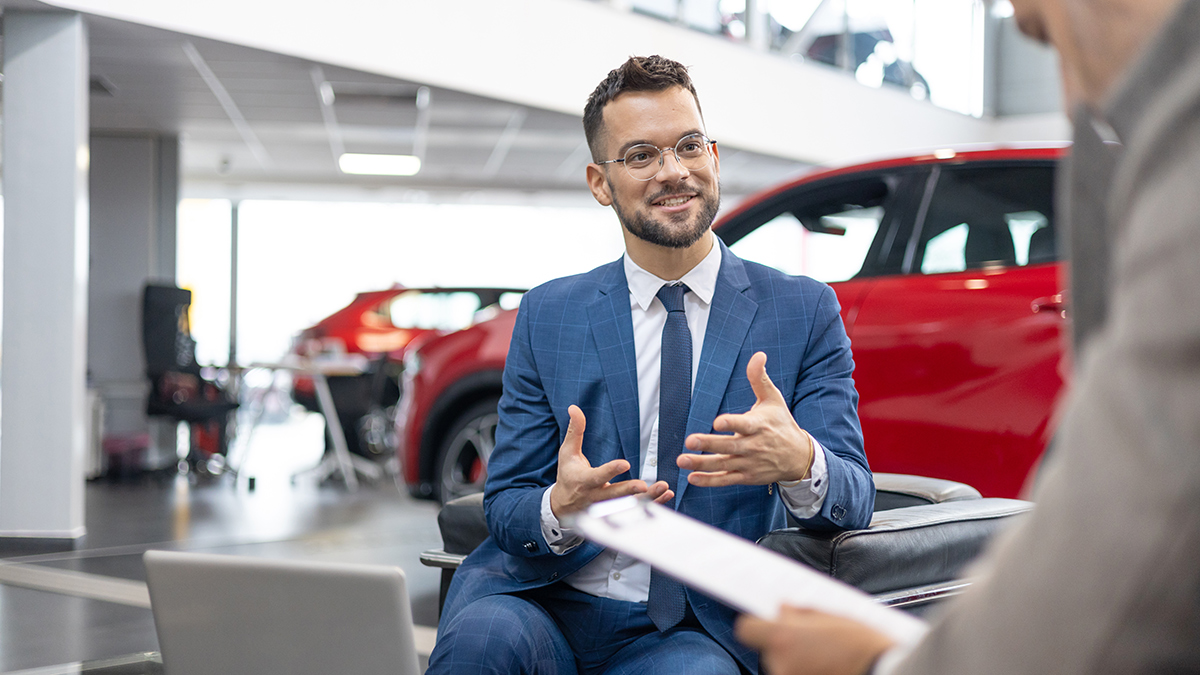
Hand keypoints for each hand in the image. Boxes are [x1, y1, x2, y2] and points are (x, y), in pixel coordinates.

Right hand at [550, 405, 674, 517]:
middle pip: (614, 494)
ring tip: (663, 488)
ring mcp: (608, 507)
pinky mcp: (617, 511)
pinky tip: (666, 494)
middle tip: (643, 486)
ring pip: (629, 505)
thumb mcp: (567, 453)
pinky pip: (637, 509)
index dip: (611, 471)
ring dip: (648, 498)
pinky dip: (653, 503)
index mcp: (584, 481)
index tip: (625, 464)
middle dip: (629, 490)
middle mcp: (596, 496)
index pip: (598, 476)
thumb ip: (575, 431)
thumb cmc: (567, 475)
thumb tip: (574, 408)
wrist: (563, 506)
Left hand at [679, 352, 812, 485]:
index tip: (718, 422)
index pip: (744, 425)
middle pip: (729, 446)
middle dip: (709, 444)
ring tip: (682, 460)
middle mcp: (754, 446)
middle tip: (689, 441)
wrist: (798, 457)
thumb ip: (759, 378)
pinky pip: (726, 480)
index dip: (731, 424)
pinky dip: (709, 481)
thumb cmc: (781, 424)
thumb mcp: (773, 399)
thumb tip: (758, 355)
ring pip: (724, 465)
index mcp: (759, 426)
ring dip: (702, 464)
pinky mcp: (746, 476)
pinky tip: (692, 478)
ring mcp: (749, 463)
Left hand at [735, 607, 894, 674]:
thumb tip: (782, 609)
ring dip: (795, 661)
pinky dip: (804, 672)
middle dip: (784, 644)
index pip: (746, 629)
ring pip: (781, 666)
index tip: (768, 624)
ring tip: (823, 657)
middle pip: (768, 649)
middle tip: (811, 642)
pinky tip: (824, 668)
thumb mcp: (830, 617)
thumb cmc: (861, 645)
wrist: (881, 671)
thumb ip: (800, 613)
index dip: (757, 625)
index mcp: (783, 637)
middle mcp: (780, 662)